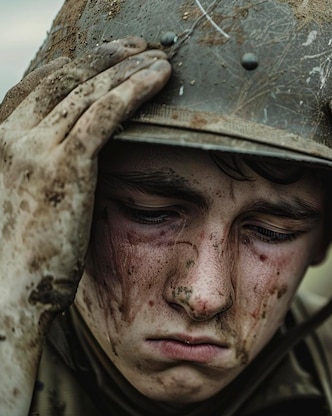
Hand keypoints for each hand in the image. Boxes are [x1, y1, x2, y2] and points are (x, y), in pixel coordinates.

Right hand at [0, 37, 170, 413]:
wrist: (5, 294)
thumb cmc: (20, 254)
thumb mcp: (24, 198)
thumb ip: (42, 168)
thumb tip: (74, 154)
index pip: (40, 86)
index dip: (78, 66)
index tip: (109, 57)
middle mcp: (10, 135)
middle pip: (65, 79)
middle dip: (106, 58)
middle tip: (140, 48)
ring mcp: (34, 147)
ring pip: (90, 92)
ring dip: (128, 70)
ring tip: (159, 61)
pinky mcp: (63, 166)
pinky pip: (105, 115)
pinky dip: (134, 91)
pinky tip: (159, 79)